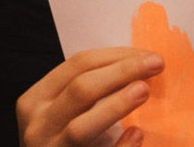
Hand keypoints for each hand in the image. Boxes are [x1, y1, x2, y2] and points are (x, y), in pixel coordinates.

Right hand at [18, 47, 164, 146]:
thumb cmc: (65, 140)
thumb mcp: (66, 109)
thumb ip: (92, 89)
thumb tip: (141, 63)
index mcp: (36, 100)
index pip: (78, 65)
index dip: (117, 56)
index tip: (148, 54)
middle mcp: (38, 127)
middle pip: (81, 89)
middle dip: (122, 72)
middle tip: (157, 64)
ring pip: (80, 128)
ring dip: (115, 106)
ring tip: (144, 91)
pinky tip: (136, 134)